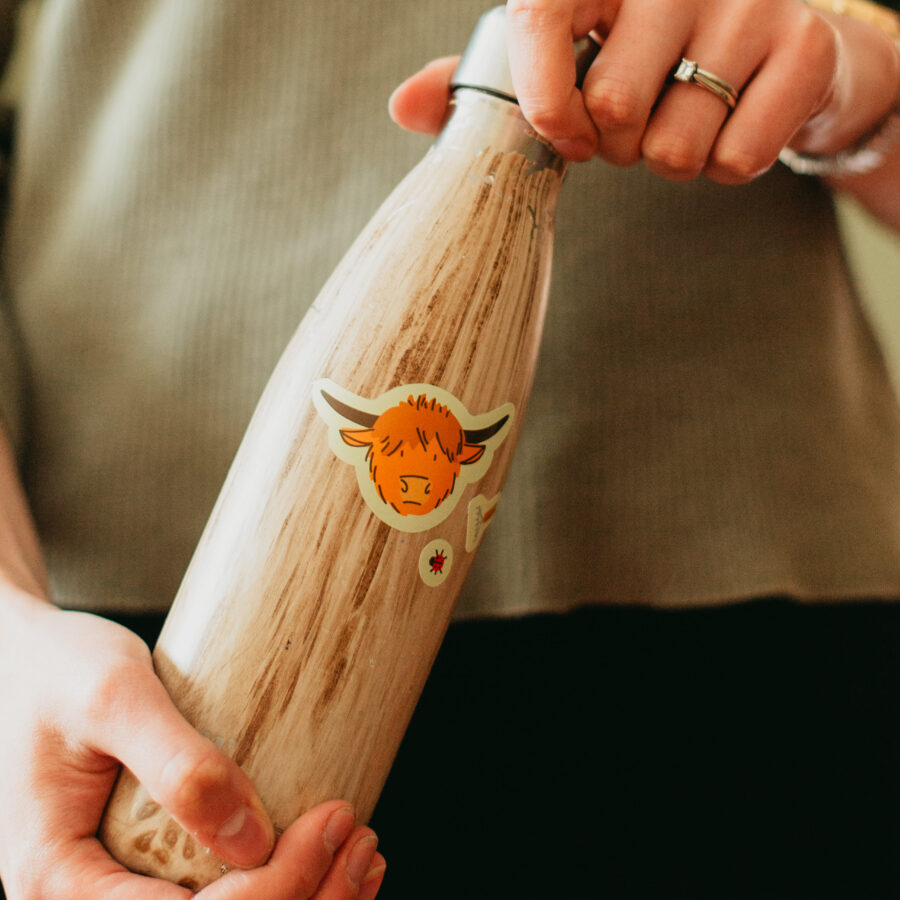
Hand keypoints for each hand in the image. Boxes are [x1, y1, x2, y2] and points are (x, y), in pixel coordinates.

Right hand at [0, 596, 384, 898]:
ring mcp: (118, 888)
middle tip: (366, 842)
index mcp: (57, 877)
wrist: (29, 661)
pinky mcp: (146, 867)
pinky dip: (284, 892)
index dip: (274, 888)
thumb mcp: (112, 698)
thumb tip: (251, 838)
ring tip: (365, 856)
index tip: (335, 822)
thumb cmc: (59, 669)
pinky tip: (333, 867)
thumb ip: (177, 766)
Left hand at [391, 0, 899, 185]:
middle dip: (616, 145)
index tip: (565, 134)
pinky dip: (727, 168)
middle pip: (610, 109)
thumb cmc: (654, 57)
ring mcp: (748, 2)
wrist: (780, 52)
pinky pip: (735, 160)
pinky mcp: (805, 47)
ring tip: (687, 118)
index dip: (543, 98)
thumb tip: (403, 106)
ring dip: (670, 159)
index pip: (540, 17)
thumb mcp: (568, 58)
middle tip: (638, 122)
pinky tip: (733, 128)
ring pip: (672, 148)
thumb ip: (488, 81)